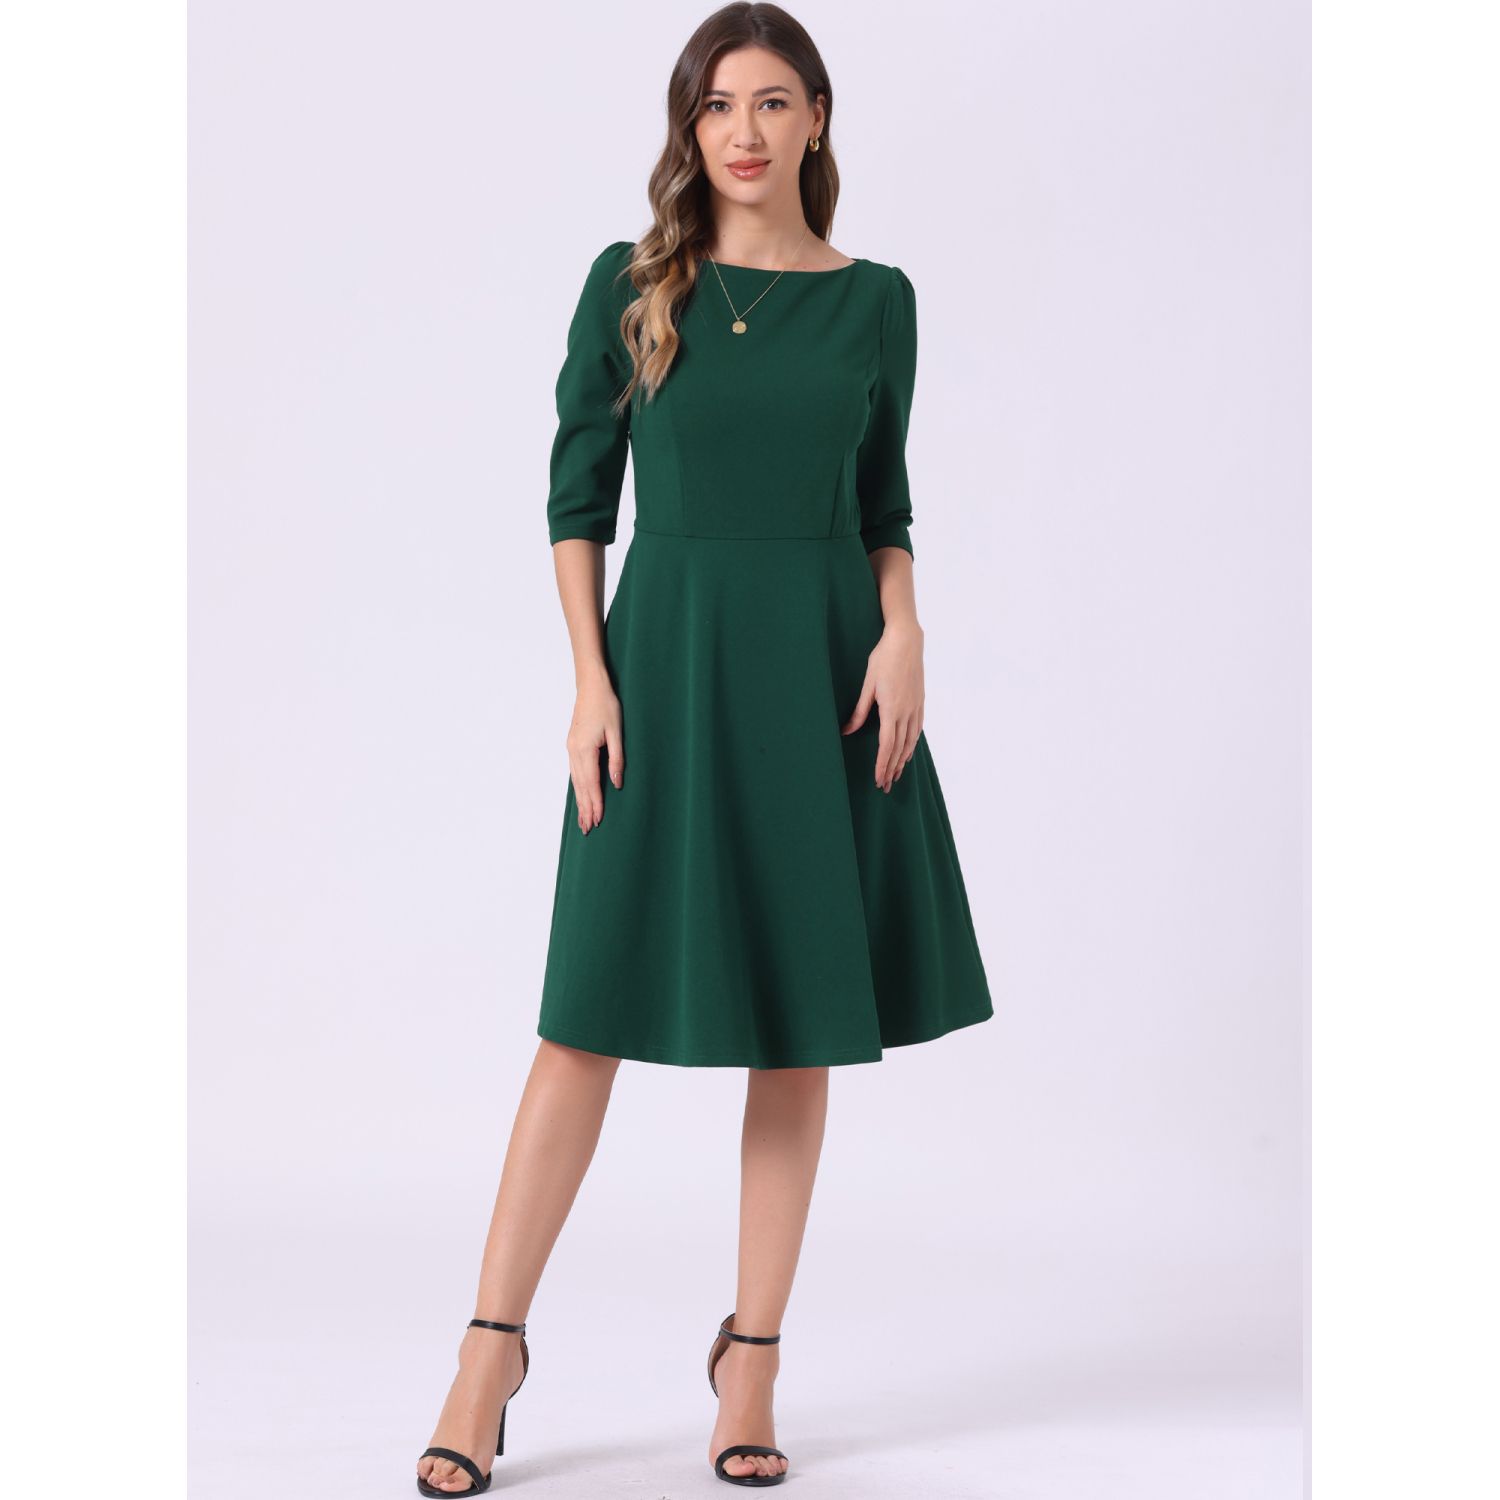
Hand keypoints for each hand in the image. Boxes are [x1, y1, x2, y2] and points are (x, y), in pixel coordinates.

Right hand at [566, 671, 623, 832]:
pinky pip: (574, 772)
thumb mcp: (617, 732)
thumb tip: (616, 784)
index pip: (591, 783)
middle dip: (585, 809)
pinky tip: (580, 796)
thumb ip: (617, 760)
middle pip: (580, 786)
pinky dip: (578, 787)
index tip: (598, 820)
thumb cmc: (606, 705)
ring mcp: (571, 748)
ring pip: (575, 781)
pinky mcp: (572, 745)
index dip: (595, 803)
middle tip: (587, 830)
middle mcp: (574, 751)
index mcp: (585, 749)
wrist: (591, 686)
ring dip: (580, 801)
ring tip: (583, 819)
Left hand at [840, 621, 924, 791]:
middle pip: (899, 748)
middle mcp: (906, 712)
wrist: (906, 641)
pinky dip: (912, 745)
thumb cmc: (883, 659)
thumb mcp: (867, 684)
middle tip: (885, 786)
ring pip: (910, 741)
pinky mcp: (920, 702)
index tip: (878, 779)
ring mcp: (916, 707)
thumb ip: (859, 711)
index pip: (886, 745)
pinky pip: (917, 730)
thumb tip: (847, 730)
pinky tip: (908, 752)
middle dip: (891, 769)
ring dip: (902, 760)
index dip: (882, 764)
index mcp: (891, 709)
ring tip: (896, 775)